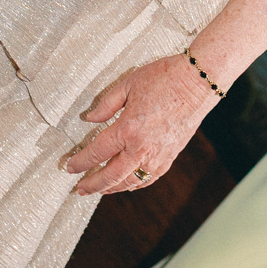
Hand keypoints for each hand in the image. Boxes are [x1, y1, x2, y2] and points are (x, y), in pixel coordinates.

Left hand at [63, 55, 217, 195]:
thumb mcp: (129, 84)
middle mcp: (141, 147)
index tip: (69, 166)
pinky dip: (134, 185)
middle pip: (110, 175)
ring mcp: (157, 156)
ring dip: (111, 188)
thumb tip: (90, 118)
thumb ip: (106, 103)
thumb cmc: (165, 78)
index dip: (80, 162)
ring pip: (130, 182)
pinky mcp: (169, 157)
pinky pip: (148, 179)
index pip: (97, 152)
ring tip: (99, 189)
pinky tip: (127, 184)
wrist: (198, 82)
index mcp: (128, 128)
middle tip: (79, 188)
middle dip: (92, 184)